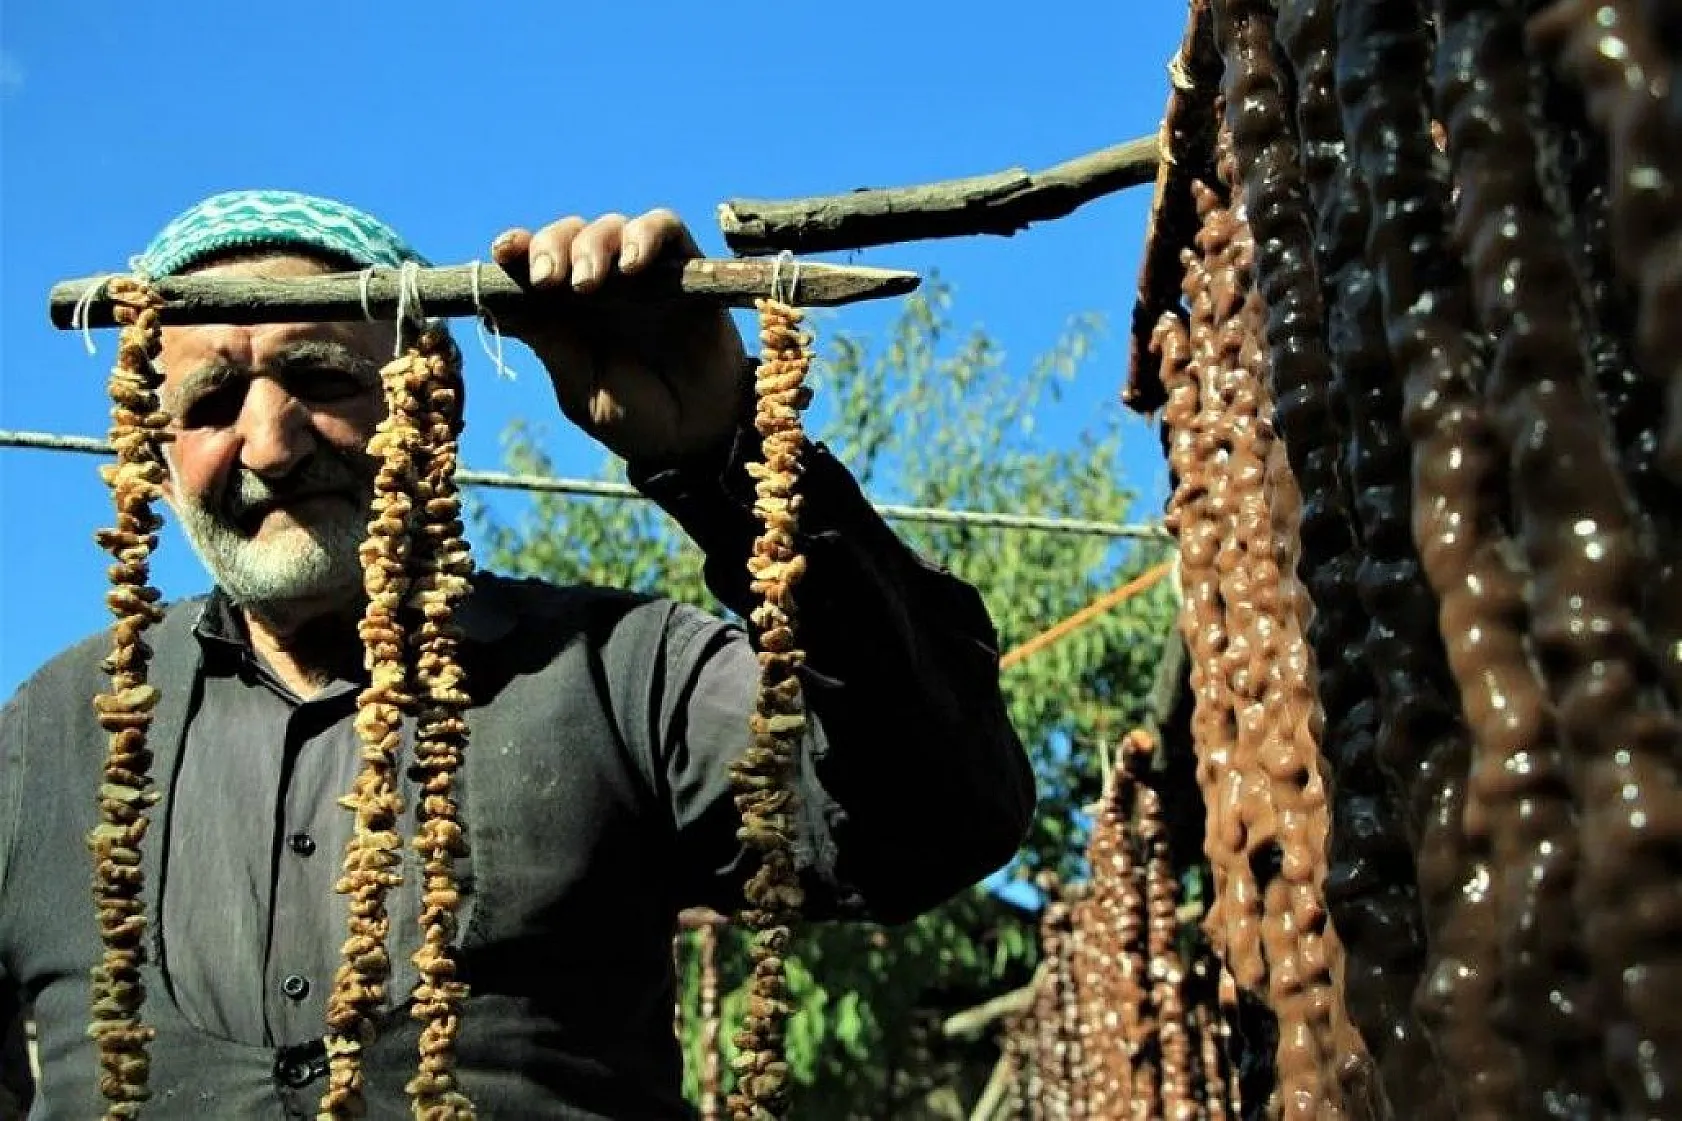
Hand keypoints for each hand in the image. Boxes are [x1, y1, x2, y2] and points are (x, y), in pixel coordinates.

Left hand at [490, 209, 750, 463]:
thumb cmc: (634, 418)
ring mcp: (644, 274)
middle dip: (551, 247)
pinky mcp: (686, 269)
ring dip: (592, 245)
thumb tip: (497, 308)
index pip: (535, 264)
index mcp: (566, 310)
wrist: (697, 438)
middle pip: (568, 235)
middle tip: (548, 280)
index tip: (503, 252)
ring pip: (610, 226)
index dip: (517, 248)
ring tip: (587, 284)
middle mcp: (602, 283)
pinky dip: (645, 235)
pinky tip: (633, 264)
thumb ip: (550, 345)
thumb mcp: (581, 388)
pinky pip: (665, 228)